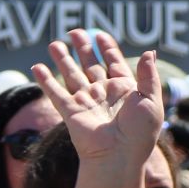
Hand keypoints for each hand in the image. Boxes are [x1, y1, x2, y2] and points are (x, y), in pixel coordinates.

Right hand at [30, 30, 163, 178]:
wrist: (118, 155)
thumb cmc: (139, 131)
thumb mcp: (151, 98)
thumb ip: (148, 74)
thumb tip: (149, 52)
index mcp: (124, 89)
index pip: (114, 63)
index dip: (107, 48)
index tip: (100, 36)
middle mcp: (103, 93)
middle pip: (90, 65)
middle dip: (83, 48)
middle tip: (74, 32)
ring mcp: (86, 102)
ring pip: (71, 74)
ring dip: (63, 59)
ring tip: (54, 44)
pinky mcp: (70, 111)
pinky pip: (55, 92)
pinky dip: (45, 80)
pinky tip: (37, 67)